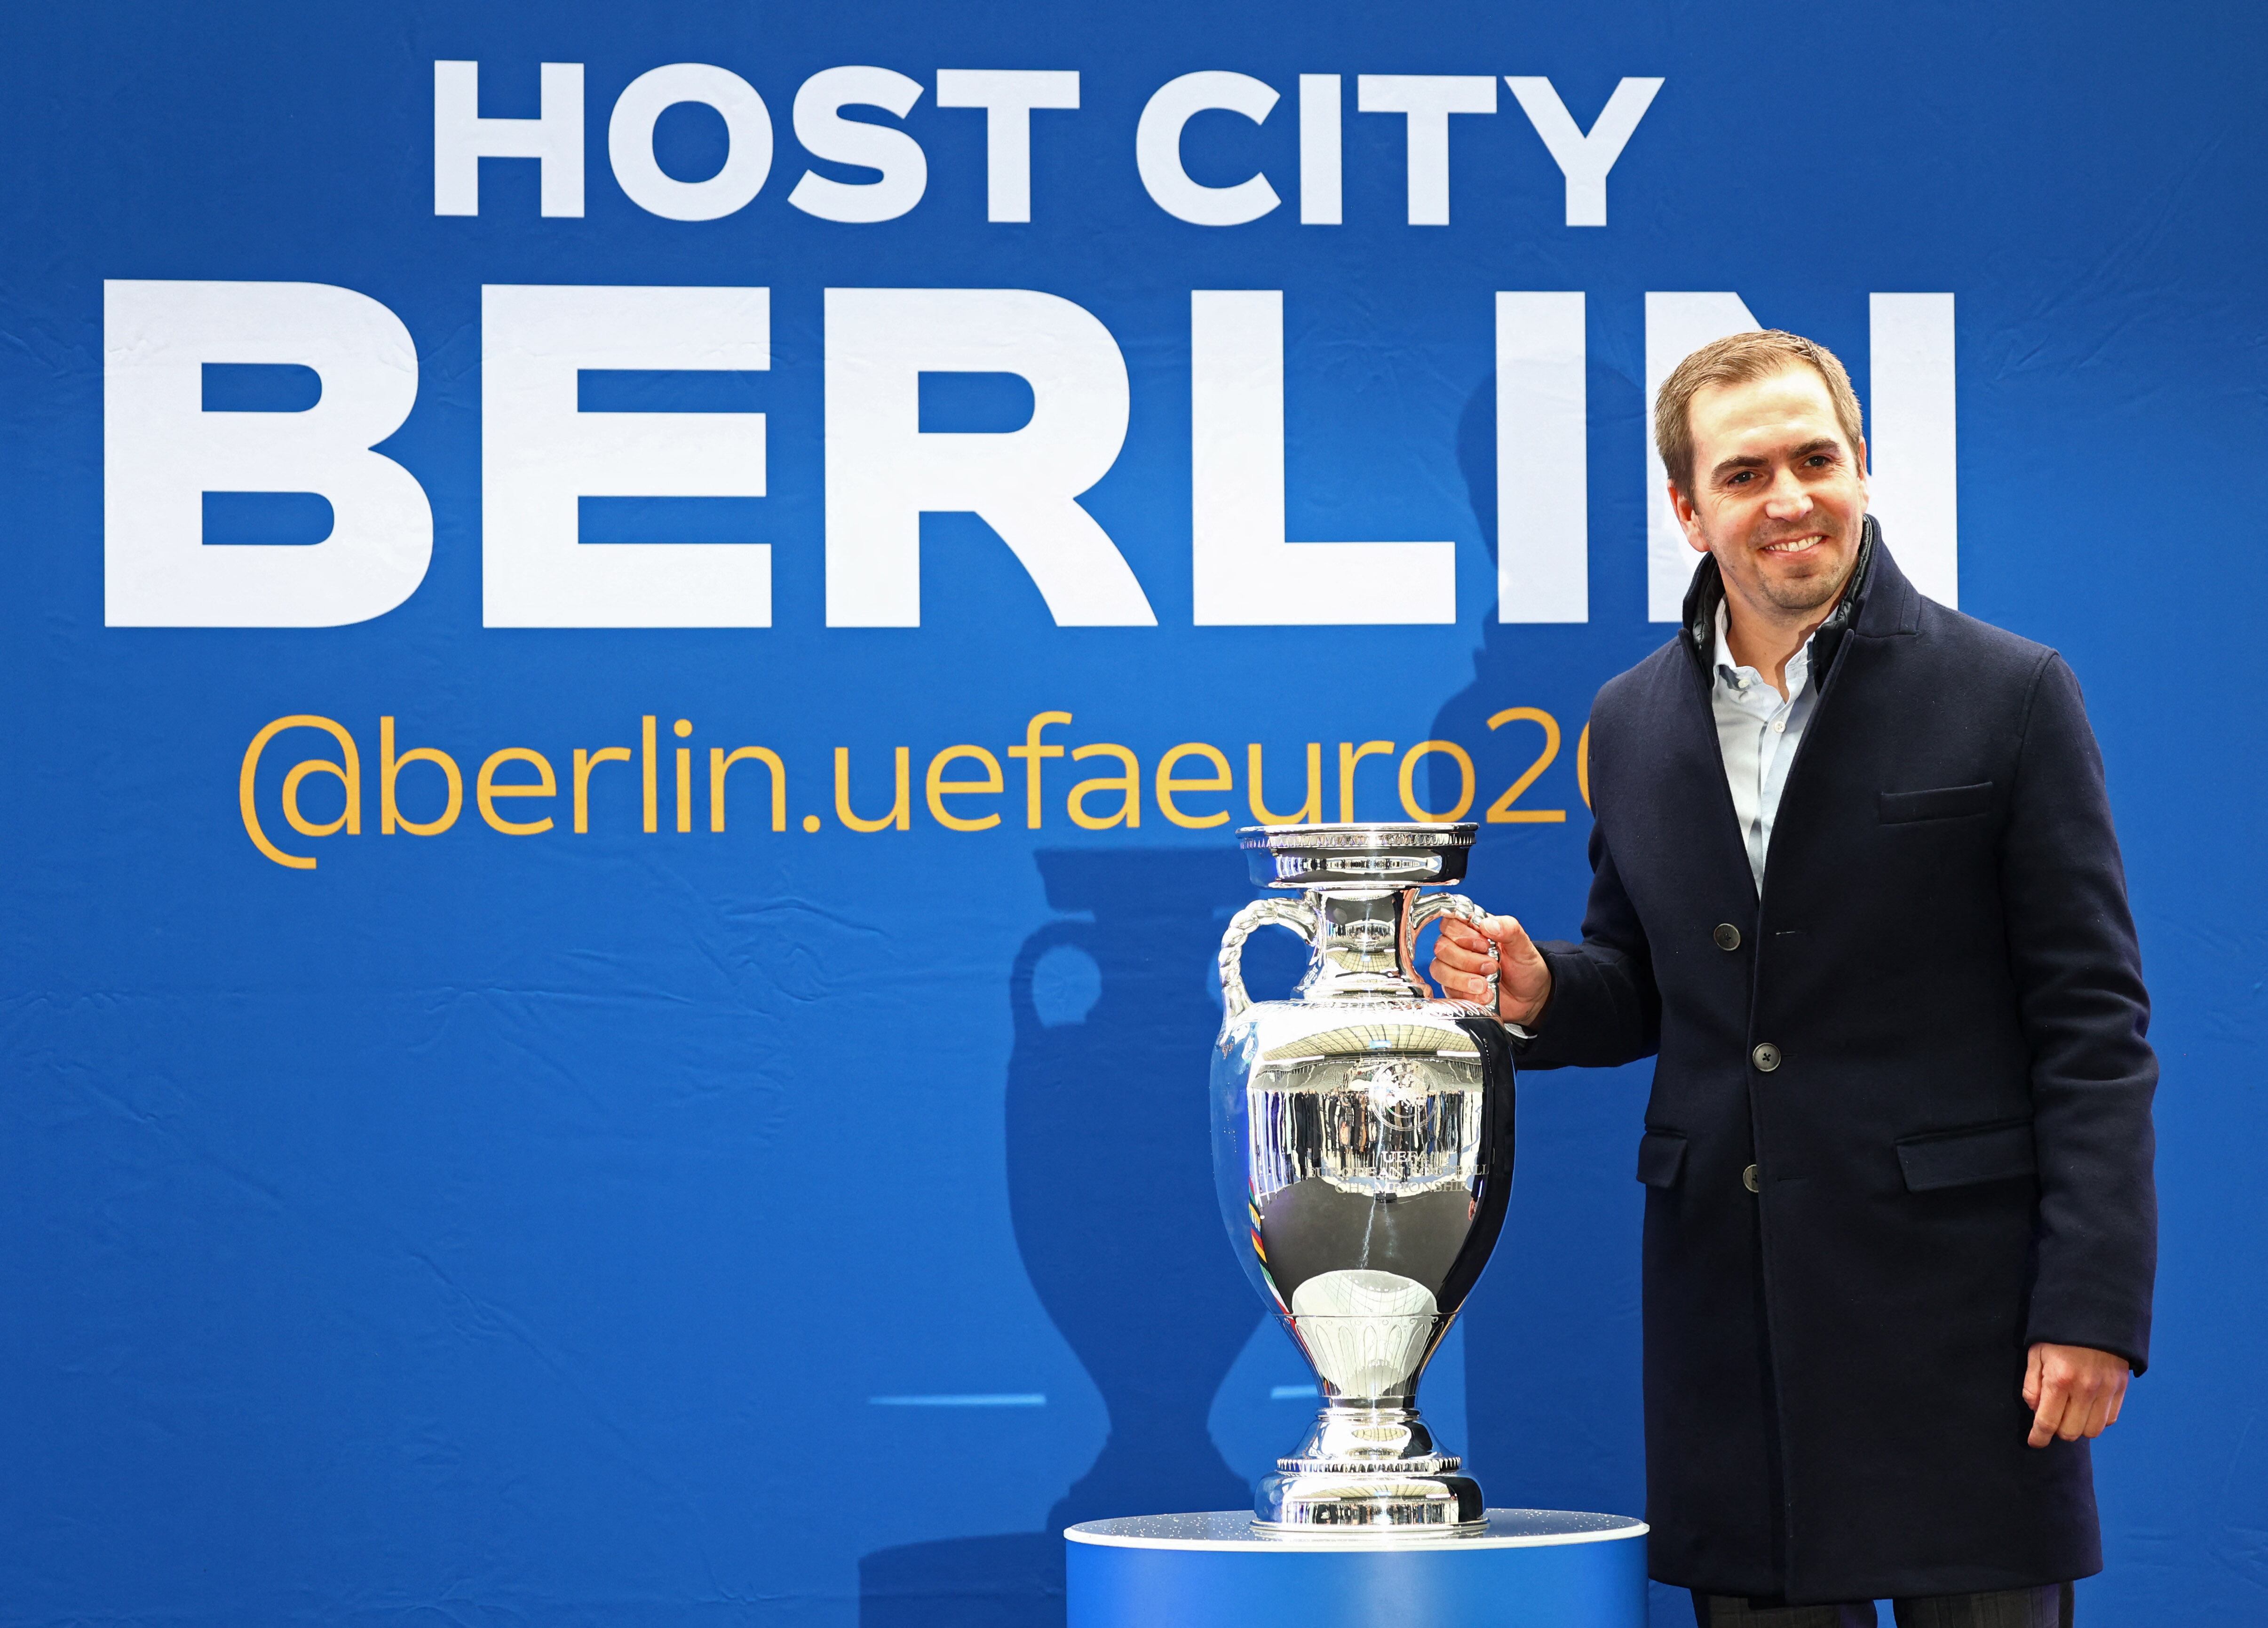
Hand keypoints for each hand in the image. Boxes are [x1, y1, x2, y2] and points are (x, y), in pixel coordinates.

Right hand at [1430, 914, 1552, 1027]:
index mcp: (1473, 930)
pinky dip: (1466, 995)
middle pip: (1442, 947)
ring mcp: (1454, 969)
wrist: (1530, 997)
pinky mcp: (1454, 989)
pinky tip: (1485, 996)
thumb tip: (1488, 923)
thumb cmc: (1524, 967)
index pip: (1450, 923)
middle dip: (1467, 960)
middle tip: (1492, 967)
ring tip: (1486, 985)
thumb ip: (1509, 929)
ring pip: (1439, 969)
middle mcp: (1459, 947)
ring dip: (1463, 979)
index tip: (1484, 945)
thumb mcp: (1523, 946)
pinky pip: (1447, 991)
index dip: (1463, 934)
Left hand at [2023, 1343, 2129, 1447]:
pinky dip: (2097, 1419)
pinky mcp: (2121, 1388)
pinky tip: (2087, 1407)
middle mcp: (2085, 1389)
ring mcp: (2106, 1390)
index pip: (2048, 1422)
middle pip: (2070, 1432)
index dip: (2039, 1437)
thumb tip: (2036, 1411)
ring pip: (2092, 1430)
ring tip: (2071, 1411)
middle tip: (2052, 1417)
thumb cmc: (2059, 1335)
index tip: (2035, 1442)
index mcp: (2060, 1379)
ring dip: (2079, 1427)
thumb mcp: (2036, 1354)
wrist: (2094, 1315)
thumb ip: (2032, 1385)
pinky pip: (2109, 1419)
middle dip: (2057, 1430)